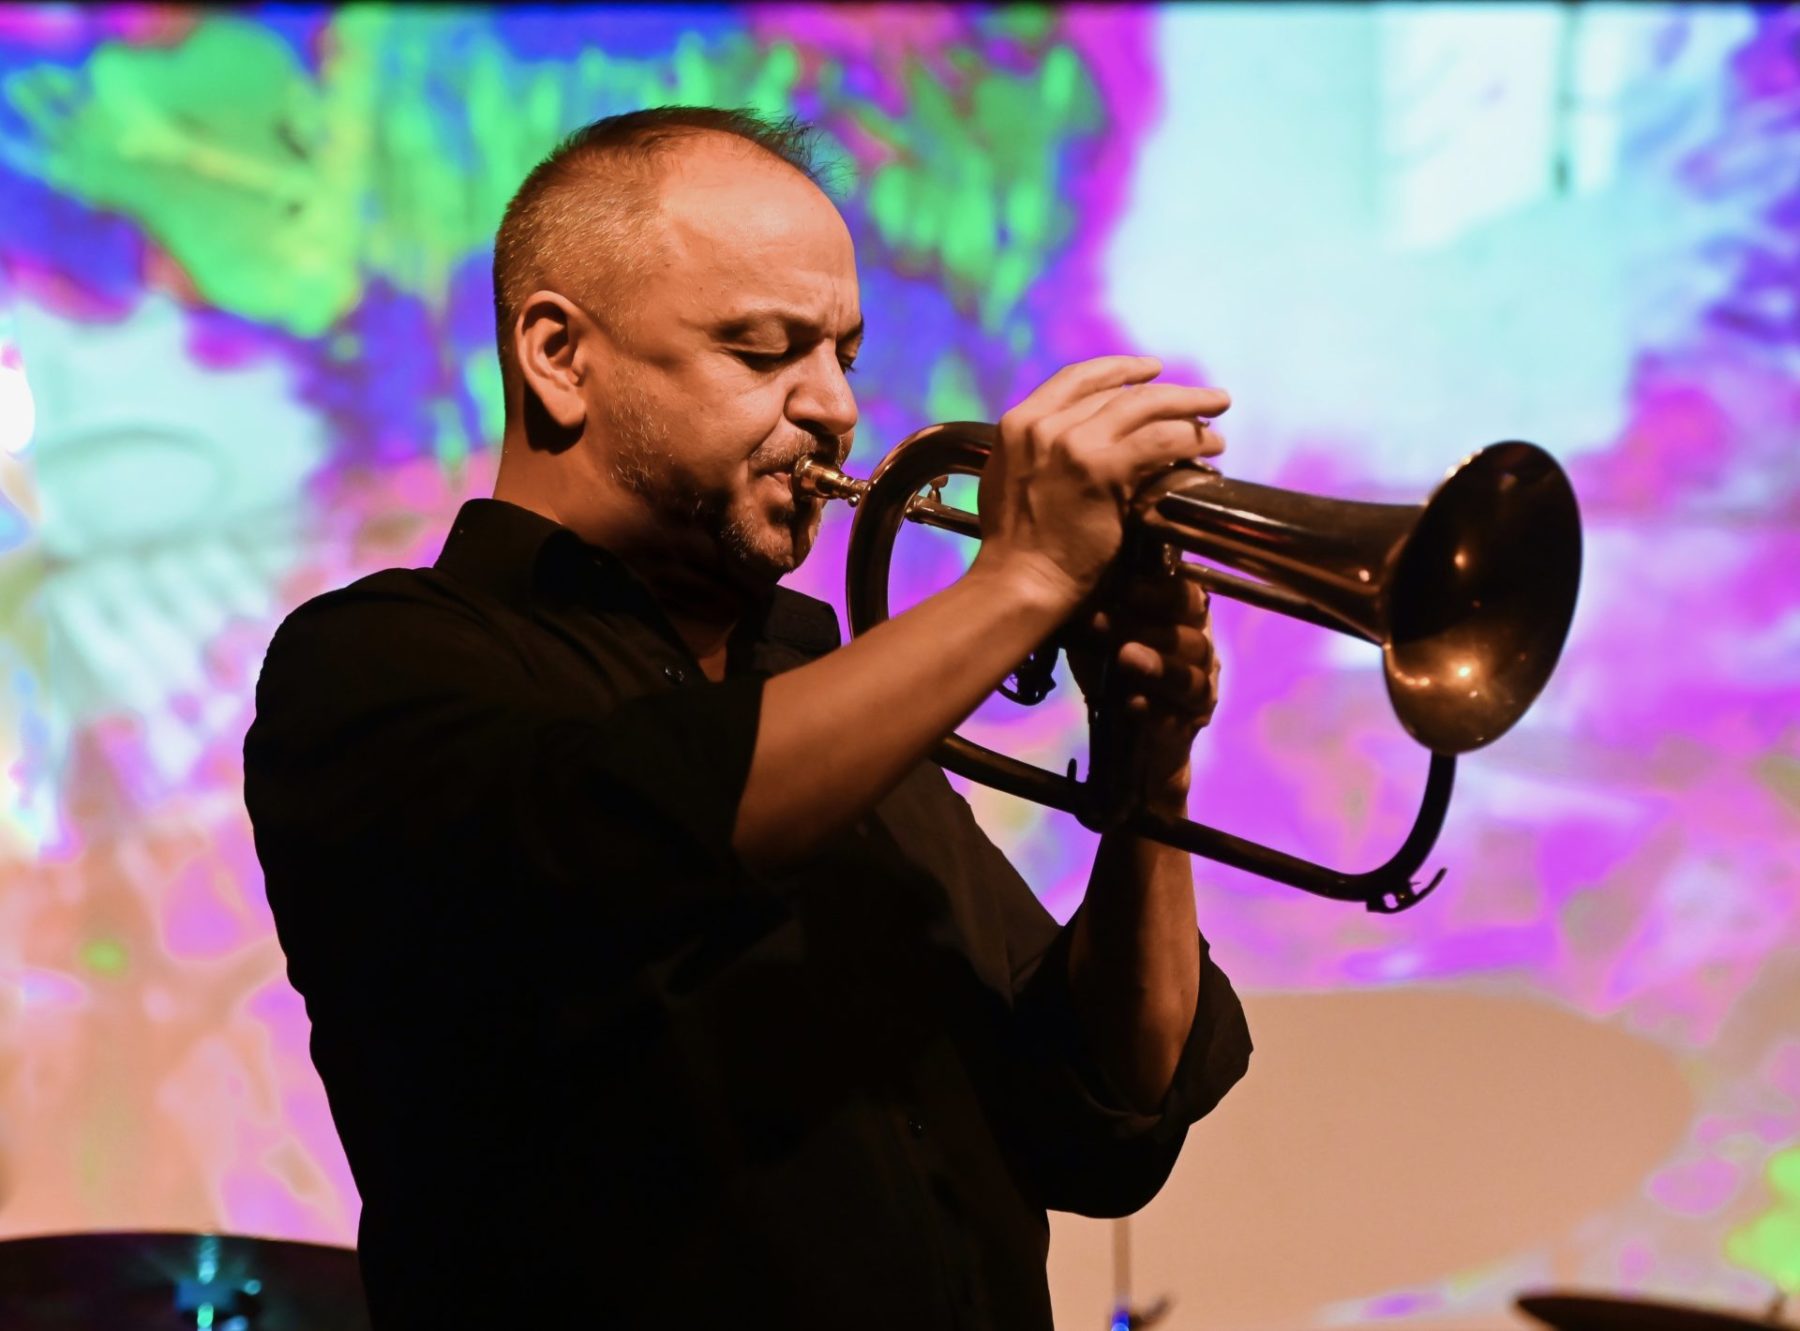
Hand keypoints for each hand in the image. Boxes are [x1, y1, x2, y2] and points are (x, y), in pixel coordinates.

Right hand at [970, 356, 1227, 609]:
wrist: (1017, 582)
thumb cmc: (1016, 547)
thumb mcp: (1012, 479)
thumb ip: (1040, 452)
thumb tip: (1077, 442)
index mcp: (1019, 423)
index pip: (1077, 378)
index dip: (1120, 369)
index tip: (1150, 370)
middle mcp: (1045, 425)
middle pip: (1119, 391)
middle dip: (1168, 390)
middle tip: (1202, 396)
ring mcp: (1074, 444)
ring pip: (1146, 407)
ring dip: (1190, 408)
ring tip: (1218, 412)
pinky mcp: (1103, 470)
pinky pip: (1161, 441)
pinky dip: (1192, 439)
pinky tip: (1211, 447)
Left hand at [1066, 568, 1220, 806]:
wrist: (1127, 730)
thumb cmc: (1113, 664)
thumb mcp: (1100, 629)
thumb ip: (1101, 603)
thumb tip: (1079, 574)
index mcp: (1186, 616)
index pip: (1185, 596)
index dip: (1159, 591)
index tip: (1126, 587)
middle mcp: (1201, 648)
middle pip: (1192, 637)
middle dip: (1154, 630)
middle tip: (1115, 622)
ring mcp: (1201, 688)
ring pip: (1191, 678)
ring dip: (1158, 667)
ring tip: (1126, 658)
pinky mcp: (1189, 725)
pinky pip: (1178, 717)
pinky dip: (1154, 710)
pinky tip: (1132, 703)